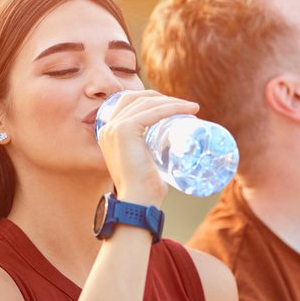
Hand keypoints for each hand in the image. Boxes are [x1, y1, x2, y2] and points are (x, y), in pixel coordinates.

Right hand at [95, 90, 198, 205]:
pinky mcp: (124, 130)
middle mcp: (107, 127)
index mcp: (108, 132)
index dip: (152, 99)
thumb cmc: (145, 189)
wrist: (138, 202)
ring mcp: (114, 128)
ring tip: (192, 108)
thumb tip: (171, 152)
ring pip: (147, 103)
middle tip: (185, 106)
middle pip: (137, 98)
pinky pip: (153, 112)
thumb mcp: (144, 163)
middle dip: (162, 98)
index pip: (129, 103)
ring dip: (172, 101)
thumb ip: (149, 154)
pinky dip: (172, 108)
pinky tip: (188, 109)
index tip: (175, 105)